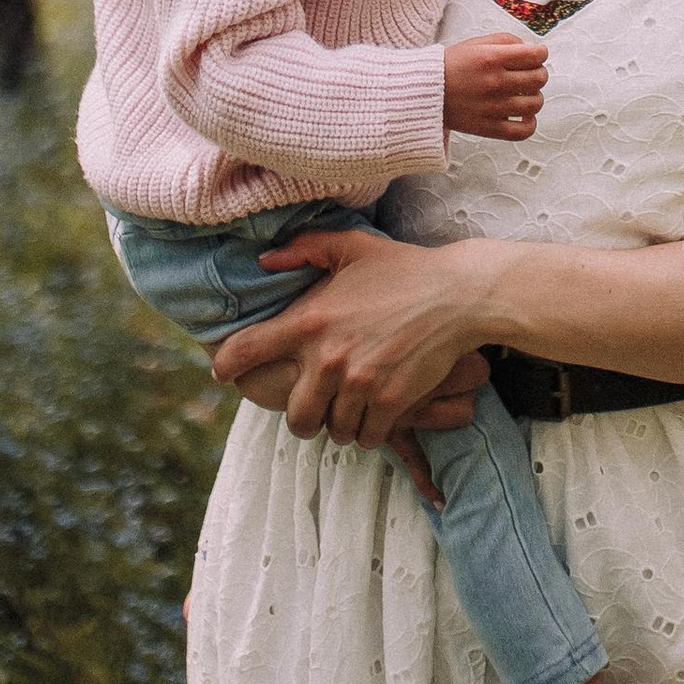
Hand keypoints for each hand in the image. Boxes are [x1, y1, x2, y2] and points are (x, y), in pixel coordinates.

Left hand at [211, 223, 490, 446]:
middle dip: (303, 417)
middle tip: (316, 409)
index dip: (226, 367)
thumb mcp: (352, 246)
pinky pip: (367, 437)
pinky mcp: (390, 402)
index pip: (246, 351)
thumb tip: (265, 260)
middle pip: (295, 416)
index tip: (224, 374)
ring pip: (333, 430)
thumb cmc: (405, 268)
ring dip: (341, 425)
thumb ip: (304, 249)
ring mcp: (359, 384)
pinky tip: (378, 414)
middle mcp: (327, 357)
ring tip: (353, 409)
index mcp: (309, 320)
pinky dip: (371, 432)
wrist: (459, 295)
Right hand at [443, 30, 546, 141]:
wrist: (423, 91)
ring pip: (535, 103)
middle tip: (528, 73)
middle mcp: (493, 82)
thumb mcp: (476, 43)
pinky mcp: (488, 128)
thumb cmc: (451, 65)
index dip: (540, 53)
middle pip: (539, 78)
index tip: (536, 55)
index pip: (536, 55)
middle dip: (538, 73)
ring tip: (523, 93)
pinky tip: (523, 115)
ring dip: (534, 96)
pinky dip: (529, 123)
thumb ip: (506, 41)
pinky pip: (523, 131)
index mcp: (491, 58)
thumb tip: (531, 49)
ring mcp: (492, 107)